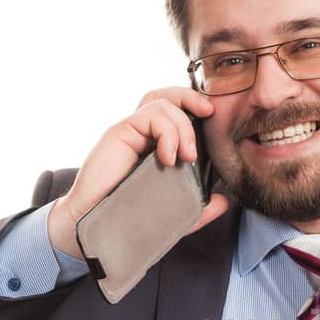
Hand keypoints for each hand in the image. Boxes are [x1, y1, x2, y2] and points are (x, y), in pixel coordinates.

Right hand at [48, 87, 229, 254]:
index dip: (195, 106)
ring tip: (186, 157)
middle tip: (209, 118)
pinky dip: (167, 133)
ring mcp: (129, 131)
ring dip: (182, 127)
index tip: (214, 118)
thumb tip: (224, 201)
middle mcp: (142, 133)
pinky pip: (149, 116)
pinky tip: (168, 159)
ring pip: (162, 104)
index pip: (176, 109)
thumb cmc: (128, 215)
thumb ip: (199, 206)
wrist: (96, 223)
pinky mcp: (119, 132)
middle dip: (192, 100)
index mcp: (155, 144)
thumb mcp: (174, 212)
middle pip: (167, 95)